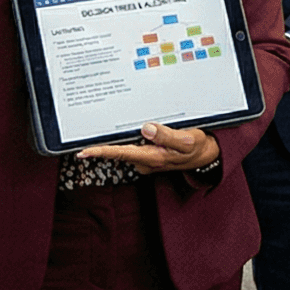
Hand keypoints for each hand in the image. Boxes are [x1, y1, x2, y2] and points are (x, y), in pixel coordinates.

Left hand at [77, 122, 220, 172]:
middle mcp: (146, 161)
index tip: (83, 152)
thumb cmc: (196, 148)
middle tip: (85, 140)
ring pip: (126, 148)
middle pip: (119, 151)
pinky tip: (130, 131)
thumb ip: (166, 135)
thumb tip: (145, 129)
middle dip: (103, 145)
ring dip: (117, 140)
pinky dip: (129, 139)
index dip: (101, 152)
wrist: (206, 156)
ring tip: (107, 130)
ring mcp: (146, 159)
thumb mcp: (186, 140)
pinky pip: (134, 146)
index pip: (122, 154)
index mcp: (153, 157)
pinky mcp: (148, 155)